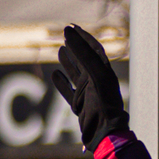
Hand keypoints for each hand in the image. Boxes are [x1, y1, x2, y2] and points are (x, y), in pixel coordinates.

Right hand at [53, 24, 128, 152]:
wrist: (104, 131)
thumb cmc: (103, 101)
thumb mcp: (94, 73)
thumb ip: (82, 52)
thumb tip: (68, 30)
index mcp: (104, 72)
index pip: (94, 49)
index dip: (84, 37)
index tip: (72, 26)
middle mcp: (96, 81)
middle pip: (84, 59)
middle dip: (75, 46)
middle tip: (66, 34)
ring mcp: (88, 93)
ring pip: (76, 74)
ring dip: (68, 62)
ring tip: (59, 50)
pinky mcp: (80, 106)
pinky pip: (69, 92)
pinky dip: (61, 83)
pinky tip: (55, 74)